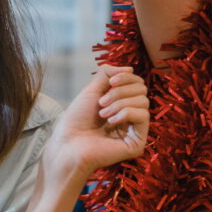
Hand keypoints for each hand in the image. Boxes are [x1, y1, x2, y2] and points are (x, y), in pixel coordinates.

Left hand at [46, 64, 148, 183]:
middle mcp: (131, 117)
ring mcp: (135, 130)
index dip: (126, 78)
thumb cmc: (76, 119)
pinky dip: (126, 113)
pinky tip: (111, 121)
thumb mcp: (93, 89)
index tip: (110, 82)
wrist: (68, 142)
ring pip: (143, 102)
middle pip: (142, 90)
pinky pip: (143, 116)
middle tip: (101, 103)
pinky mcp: (137, 142)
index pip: (137, 84)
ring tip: (103, 114)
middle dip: (120, 91)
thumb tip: (130, 68)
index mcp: (122, 105)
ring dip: (120, 103)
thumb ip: (109, 74)